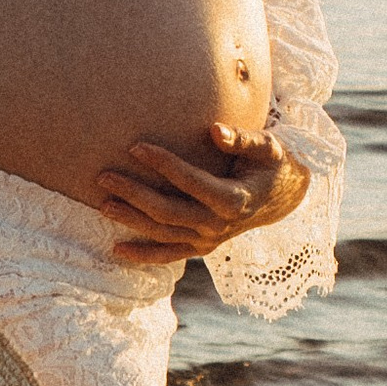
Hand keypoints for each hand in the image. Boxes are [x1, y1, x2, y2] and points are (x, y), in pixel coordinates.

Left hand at [90, 124, 311, 265]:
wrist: (284, 198)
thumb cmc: (272, 164)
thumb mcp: (268, 147)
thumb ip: (242, 139)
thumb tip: (214, 130)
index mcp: (234, 199)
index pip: (191, 182)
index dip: (164, 164)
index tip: (136, 147)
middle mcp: (219, 225)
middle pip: (169, 211)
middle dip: (134, 194)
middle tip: (103, 176)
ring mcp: (210, 240)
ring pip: (164, 233)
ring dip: (131, 220)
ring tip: (102, 204)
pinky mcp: (203, 247)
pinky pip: (170, 255)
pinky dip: (144, 254)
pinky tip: (117, 250)